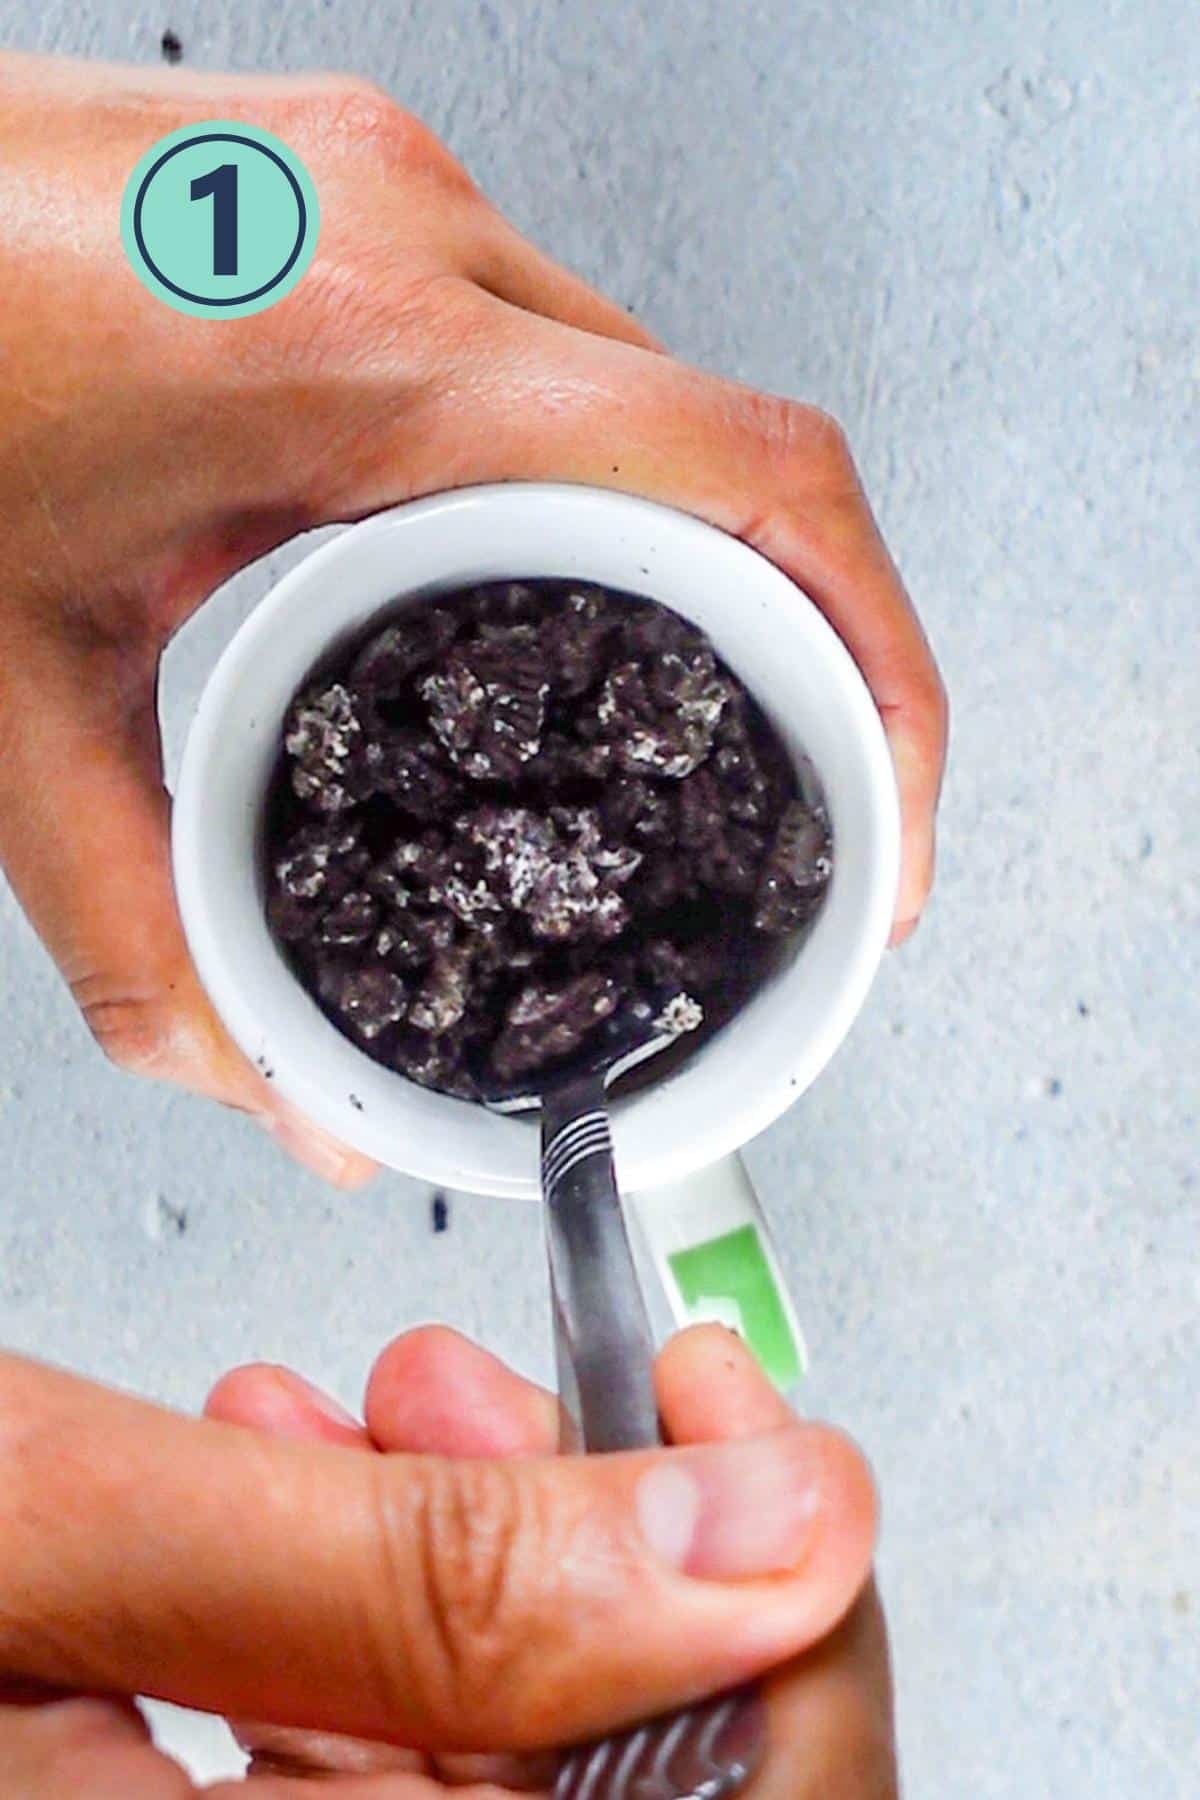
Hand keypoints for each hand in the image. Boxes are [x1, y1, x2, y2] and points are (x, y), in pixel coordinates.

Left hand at [0, 51, 946, 1184]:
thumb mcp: (4, 688)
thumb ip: (140, 917)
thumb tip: (265, 1084)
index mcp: (354, 346)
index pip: (748, 473)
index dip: (878, 657)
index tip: (883, 806)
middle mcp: (411, 231)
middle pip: (735, 444)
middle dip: (815, 632)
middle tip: (811, 790)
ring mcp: (394, 189)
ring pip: (656, 390)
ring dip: (713, 556)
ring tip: (709, 708)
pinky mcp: (361, 191)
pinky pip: (559, 348)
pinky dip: (606, 485)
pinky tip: (567, 586)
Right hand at [0, 1327, 889, 1794]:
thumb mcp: (56, 1542)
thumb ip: (430, 1583)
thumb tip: (786, 1538)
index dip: (791, 1638)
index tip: (735, 1422)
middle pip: (605, 1791)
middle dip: (589, 1554)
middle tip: (512, 1394)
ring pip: (475, 1758)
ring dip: (463, 1547)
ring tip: (386, 1402)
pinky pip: (348, 1756)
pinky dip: (356, 1589)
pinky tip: (299, 1459)